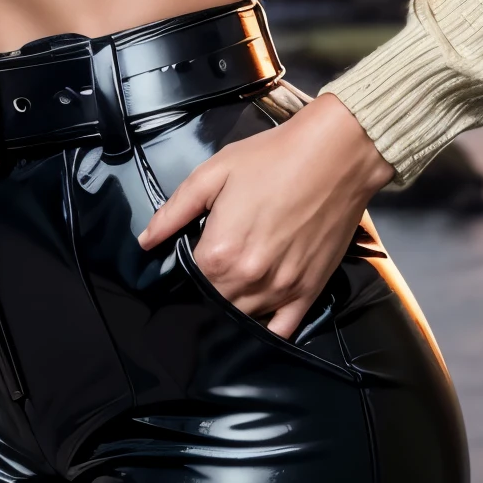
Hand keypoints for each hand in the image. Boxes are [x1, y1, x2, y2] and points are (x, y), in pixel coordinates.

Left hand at [138, 94, 396, 337]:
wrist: (336, 154)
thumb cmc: (272, 158)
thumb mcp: (212, 173)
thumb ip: (174, 211)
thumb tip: (146, 240)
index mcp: (220, 252)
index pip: (189, 280)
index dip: (186, 269)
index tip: (192, 255)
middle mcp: (249, 279)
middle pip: (215, 303)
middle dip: (209, 289)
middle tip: (216, 266)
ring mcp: (282, 289)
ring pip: (244, 318)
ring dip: (235, 306)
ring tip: (236, 282)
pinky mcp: (310, 290)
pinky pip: (283, 328)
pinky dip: (268, 327)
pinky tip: (260, 313)